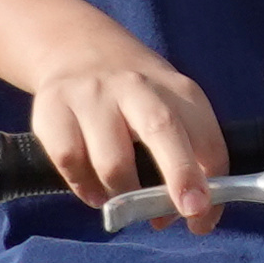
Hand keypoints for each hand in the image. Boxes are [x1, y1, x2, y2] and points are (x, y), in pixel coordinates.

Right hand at [25, 33, 233, 232]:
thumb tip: (195, 214)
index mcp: (177, 89)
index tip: (203, 214)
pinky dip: (85, 187)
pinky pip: (71, 162)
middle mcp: (136, 86)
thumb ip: (187, 153)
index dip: (211, 182)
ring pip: (112, 162)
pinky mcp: (52, 109)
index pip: (206, 137)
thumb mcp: (172, 106)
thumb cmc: (136, 94)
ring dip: (125, 196)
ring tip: (126, 203)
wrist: (76, 47)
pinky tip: (95, 192)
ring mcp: (92, 95)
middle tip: (188, 211)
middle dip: (181, 175)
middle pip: (162, 130)